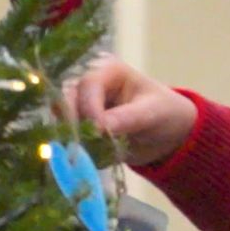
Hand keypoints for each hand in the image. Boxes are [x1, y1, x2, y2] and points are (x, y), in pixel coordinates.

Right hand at [65, 56, 197, 166]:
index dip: (89, 108)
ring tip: (86, 154)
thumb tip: (99, 126)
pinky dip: (76, 149)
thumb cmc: (165, 113)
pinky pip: (68, 138)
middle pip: (66, 100)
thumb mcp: (152, 113)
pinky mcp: (79, 129)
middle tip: (83, 146)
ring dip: (72, 138)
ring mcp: (80, 108)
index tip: (98, 131)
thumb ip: (127, 117)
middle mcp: (88, 86)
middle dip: (74, 124)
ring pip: (62, 121)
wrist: (168, 135)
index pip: (87, 85)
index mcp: (108, 71)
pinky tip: (86, 159)